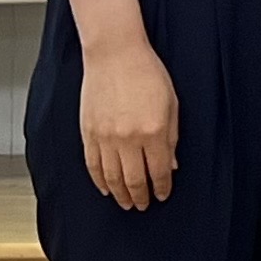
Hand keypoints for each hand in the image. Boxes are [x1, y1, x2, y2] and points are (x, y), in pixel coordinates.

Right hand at [80, 39, 179, 209]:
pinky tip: (106, 188)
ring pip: (111, 177)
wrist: (115, 54)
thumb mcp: (172, 104)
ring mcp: (105, 137)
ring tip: (126, 203)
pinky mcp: (88, 132)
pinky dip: (99, 180)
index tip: (162, 195)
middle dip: (140, 197)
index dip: (161, 188)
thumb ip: (171, 137)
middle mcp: (128, 138)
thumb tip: (170, 165)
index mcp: (154, 131)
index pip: (158, 172)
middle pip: (133, 180)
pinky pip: (93, 165)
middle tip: (143, 205)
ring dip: (120, 194)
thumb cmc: (147, 74)